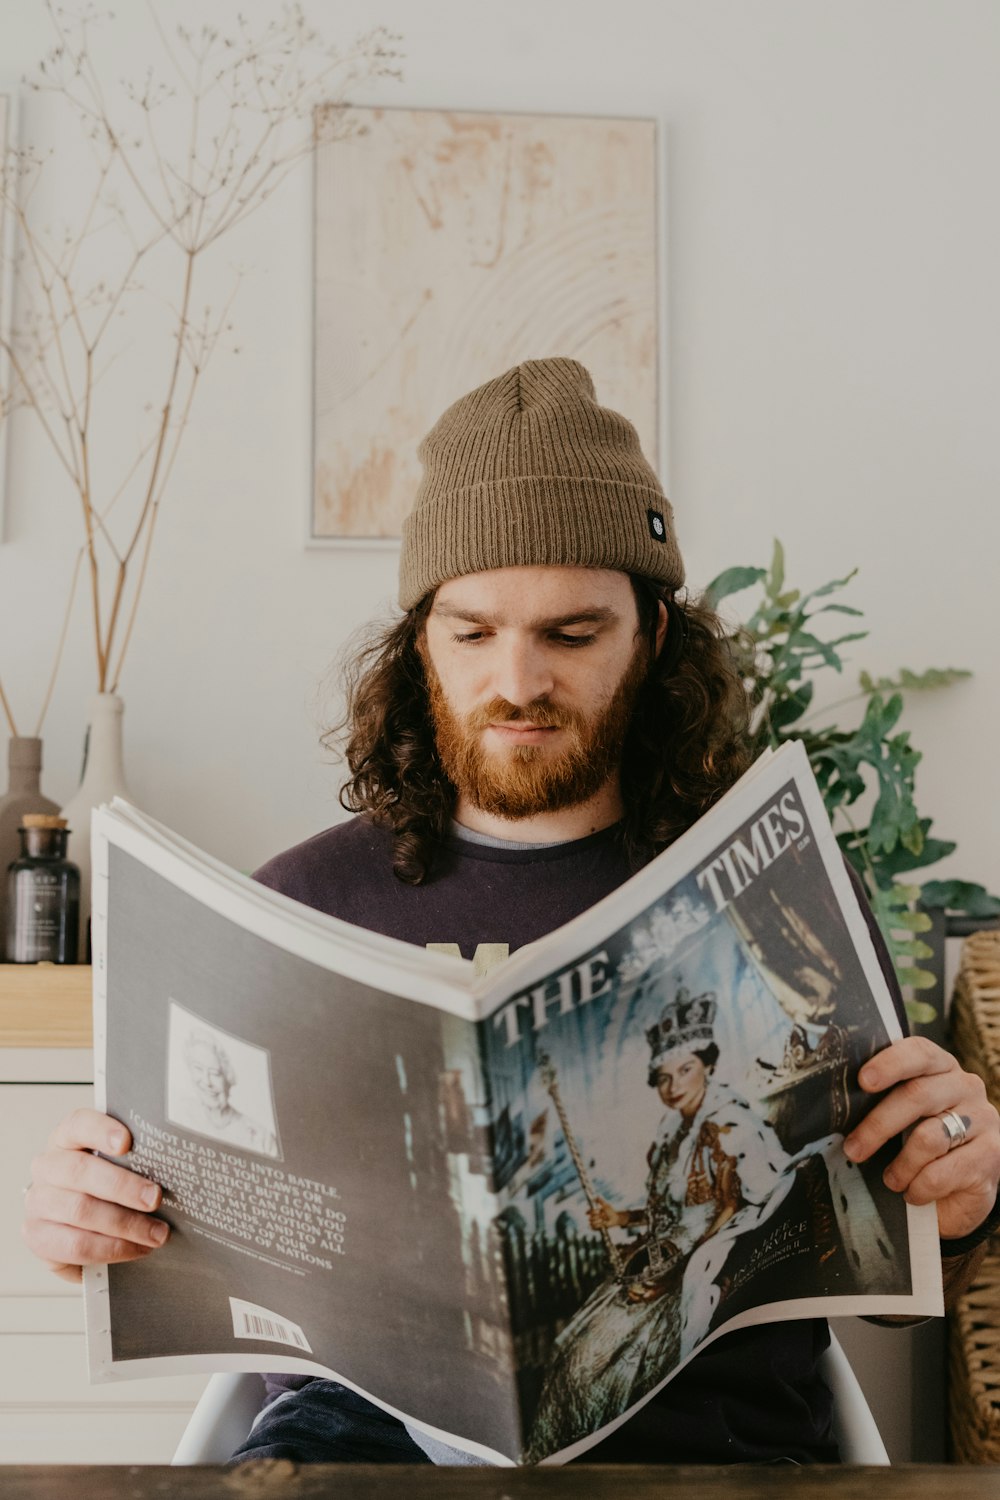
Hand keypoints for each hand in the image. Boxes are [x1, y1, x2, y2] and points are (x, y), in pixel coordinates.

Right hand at [22, 1108, 169, 1283]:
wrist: (84, 1226)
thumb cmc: (109, 1188)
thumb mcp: (121, 1165)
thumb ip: (137, 1158)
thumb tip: (174, 1161)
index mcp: (67, 1138)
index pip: (77, 1124)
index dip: (101, 1131)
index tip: (127, 1142)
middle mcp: (47, 1167)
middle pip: (79, 1171)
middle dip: (123, 1186)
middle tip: (155, 1198)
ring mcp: (38, 1202)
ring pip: (79, 1210)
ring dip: (124, 1224)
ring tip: (156, 1233)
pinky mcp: (38, 1237)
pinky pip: (75, 1245)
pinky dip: (111, 1248)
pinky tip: (136, 1249)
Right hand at [588, 1195, 627, 1230]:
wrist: (615, 1218)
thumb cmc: (611, 1211)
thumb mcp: (606, 1205)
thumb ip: (600, 1201)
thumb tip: (595, 1197)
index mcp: (596, 1211)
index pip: (589, 1211)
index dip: (588, 1212)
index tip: (588, 1212)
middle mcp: (595, 1217)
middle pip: (591, 1217)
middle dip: (596, 1217)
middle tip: (601, 1216)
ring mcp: (596, 1222)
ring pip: (592, 1223)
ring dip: (597, 1222)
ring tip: (603, 1221)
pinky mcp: (597, 1227)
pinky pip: (593, 1228)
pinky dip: (597, 1226)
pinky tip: (601, 1225)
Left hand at [844, 1037, 999, 1240]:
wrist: (961, 1189)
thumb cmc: (921, 1142)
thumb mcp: (904, 1116)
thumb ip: (883, 1100)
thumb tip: (841, 1105)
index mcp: (941, 1067)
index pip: (919, 1052)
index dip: (890, 1063)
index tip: (864, 1081)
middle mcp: (966, 1087)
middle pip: (917, 1095)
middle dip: (878, 1125)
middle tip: (854, 1149)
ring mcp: (983, 1120)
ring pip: (929, 1138)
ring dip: (900, 1166)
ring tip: (891, 1180)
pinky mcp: (991, 1156)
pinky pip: (943, 1172)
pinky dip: (919, 1187)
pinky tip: (913, 1192)